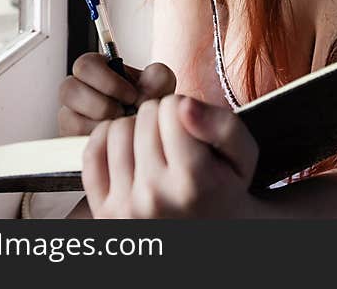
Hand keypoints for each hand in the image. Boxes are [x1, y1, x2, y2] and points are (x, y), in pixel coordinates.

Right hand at [58, 54, 175, 135]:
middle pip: (69, 89)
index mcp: (97, 69)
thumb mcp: (161, 84)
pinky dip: (95, 139)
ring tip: (118, 126)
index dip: (108, 81)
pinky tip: (111, 140)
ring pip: (68, 117)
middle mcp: (79, 90)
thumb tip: (140, 94)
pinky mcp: (70, 138)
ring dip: (98, 123)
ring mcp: (71, 115)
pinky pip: (72, 139)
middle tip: (123, 113)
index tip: (131, 94)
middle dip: (102, 104)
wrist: (148, 130)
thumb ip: (157, 77)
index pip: (85, 65)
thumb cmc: (149, 102)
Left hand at [81, 94, 259, 217]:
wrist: (211, 232)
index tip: (192, 128)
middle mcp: (155, 196)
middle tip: (175, 140)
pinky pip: (92, 153)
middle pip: (145, 115)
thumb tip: (183, 105)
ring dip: (136, 130)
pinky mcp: (104, 211)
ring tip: (154, 147)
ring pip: (117, 129)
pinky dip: (107, 143)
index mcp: (193, 181)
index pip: (172, 106)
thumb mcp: (244, 156)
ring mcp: (125, 206)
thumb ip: (223, 125)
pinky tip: (129, 151)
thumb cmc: (225, 190)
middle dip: (161, 118)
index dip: (184, 109)